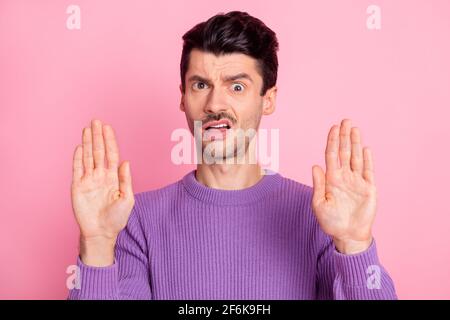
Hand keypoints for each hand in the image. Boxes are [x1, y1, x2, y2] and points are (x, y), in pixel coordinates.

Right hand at [71, 119, 134, 265]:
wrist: (102, 232)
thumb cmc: (117, 218)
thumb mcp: (127, 199)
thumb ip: (126, 180)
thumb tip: (126, 162)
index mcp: (113, 177)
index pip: (111, 154)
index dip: (110, 141)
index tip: (108, 127)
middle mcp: (100, 176)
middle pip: (98, 151)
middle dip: (98, 136)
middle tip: (96, 121)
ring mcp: (88, 180)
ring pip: (87, 157)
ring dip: (87, 143)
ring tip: (87, 129)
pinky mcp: (77, 187)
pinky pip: (77, 169)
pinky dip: (77, 158)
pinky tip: (79, 146)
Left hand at [312, 119, 375, 253]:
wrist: (348, 235)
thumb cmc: (331, 222)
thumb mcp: (319, 204)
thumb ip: (318, 184)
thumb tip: (315, 165)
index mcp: (331, 179)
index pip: (332, 155)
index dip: (332, 141)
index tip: (333, 128)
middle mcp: (344, 177)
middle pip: (345, 152)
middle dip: (344, 136)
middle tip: (345, 120)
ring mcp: (357, 181)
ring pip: (356, 158)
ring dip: (355, 143)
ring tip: (354, 128)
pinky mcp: (369, 188)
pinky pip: (368, 171)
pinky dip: (367, 159)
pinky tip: (365, 148)